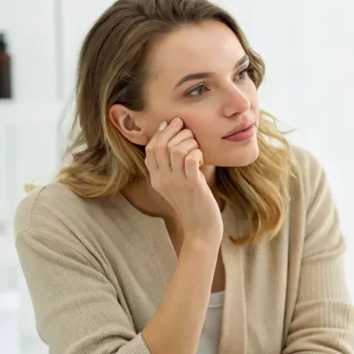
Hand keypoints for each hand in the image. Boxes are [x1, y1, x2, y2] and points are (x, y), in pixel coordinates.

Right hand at [145, 118, 222, 242]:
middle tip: (188, 130)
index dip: (161, 133)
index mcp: (156, 179)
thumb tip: (176, 141)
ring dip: (189, 142)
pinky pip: (191, 160)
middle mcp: (163, 180)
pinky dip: (198, 153)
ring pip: (176, 150)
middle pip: (160, 146)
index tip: (173, 123)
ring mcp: (178, 183)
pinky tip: (203, 159)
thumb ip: (172, 167)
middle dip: (176, 132)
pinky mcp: (193, 186)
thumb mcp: (176, 185)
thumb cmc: (193, 204)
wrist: (201, 230)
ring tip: (197, 147)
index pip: (150, 149)